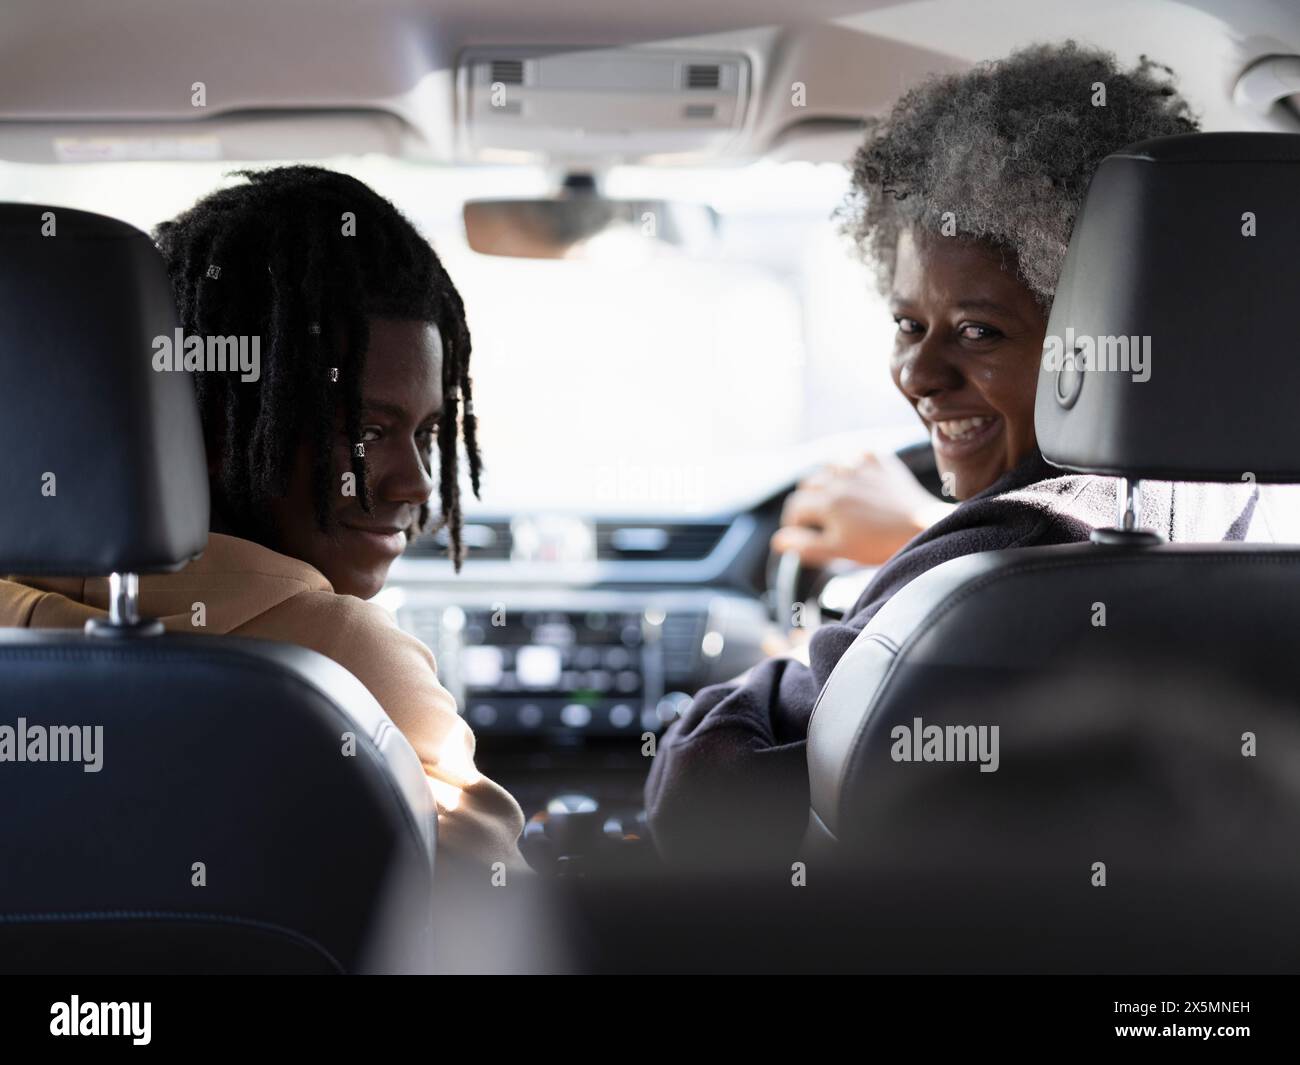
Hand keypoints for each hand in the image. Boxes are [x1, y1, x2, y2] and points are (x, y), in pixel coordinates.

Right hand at [771, 451, 953, 566]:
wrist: (922, 527)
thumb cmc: (880, 544)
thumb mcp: (839, 550)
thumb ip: (806, 546)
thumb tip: (778, 541)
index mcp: (827, 503)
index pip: (795, 507)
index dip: (793, 522)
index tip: (799, 531)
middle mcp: (839, 478)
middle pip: (808, 484)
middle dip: (808, 501)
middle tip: (819, 517)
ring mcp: (859, 466)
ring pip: (828, 466)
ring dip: (827, 479)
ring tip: (837, 497)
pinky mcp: (879, 459)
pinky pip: (855, 454)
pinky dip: (852, 464)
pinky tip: (858, 480)